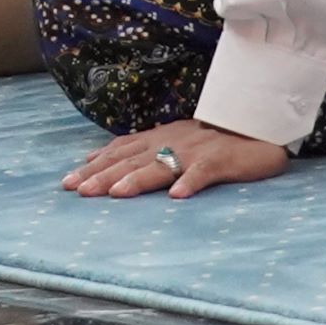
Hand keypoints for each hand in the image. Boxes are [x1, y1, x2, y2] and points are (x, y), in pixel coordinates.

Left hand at [62, 118, 289, 198]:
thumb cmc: (212, 138)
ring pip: (161, 165)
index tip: (68, 183)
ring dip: (137, 180)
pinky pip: (203, 172)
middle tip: (78, 191)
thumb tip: (95, 155)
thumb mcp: (169, 139)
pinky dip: (189, 182)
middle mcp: (170, 142)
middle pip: (132, 161)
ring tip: (116, 194)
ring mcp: (195, 151)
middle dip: (103, 176)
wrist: (257, 128)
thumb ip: (137, 148)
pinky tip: (176, 196)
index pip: (119, 153)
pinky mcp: (220, 161)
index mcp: (158, 139)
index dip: (94, 167)